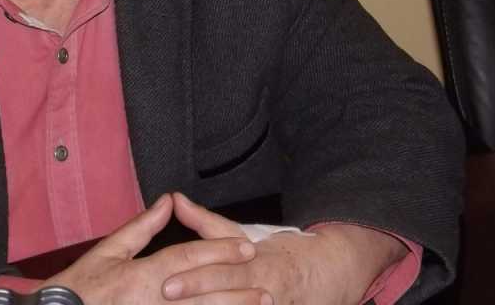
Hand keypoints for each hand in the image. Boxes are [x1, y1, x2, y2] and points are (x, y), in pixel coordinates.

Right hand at [42, 194, 258, 303]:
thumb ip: (141, 228)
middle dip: (237, 290)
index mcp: (142, 276)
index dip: (219, 251)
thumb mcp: (108, 251)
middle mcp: (154, 302)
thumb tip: (166, 203)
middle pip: (204, 295)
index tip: (245, 247)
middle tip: (265, 286)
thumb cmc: (80, 289)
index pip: (188, 259)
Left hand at [163, 194, 407, 304]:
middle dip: (199, 297)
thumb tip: (174, 199)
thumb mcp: (244, 235)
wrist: (328, 272)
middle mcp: (264, 289)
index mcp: (255, 263)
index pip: (221, 272)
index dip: (195, 278)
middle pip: (228, 295)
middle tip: (167, 295)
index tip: (167, 282)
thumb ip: (206, 222)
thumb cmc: (278, 252)